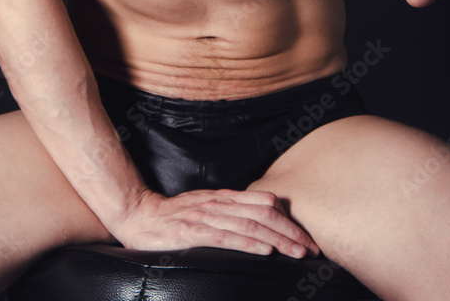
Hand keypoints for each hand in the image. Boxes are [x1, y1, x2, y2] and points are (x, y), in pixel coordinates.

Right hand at [114, 186, 318, 257]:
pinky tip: (265, 251)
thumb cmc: (173, 216)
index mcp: (224, 197)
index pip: (265, 204)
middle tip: (311, 249)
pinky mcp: (192, 232)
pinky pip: (226, 237)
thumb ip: (229, 213)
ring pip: (250, 226)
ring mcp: (206, 216)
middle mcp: (219, 203)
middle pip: (264, 214)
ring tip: (297, 252)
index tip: (306, 237)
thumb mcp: (205, 208)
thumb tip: (260, 222)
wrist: (138, 214)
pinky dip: (249, 244)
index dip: (289, 220)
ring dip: (277, 240)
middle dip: (290, 232)